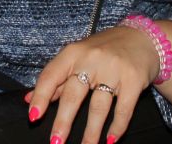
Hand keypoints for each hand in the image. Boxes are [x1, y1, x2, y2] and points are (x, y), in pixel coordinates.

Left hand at [26, 26, 157, 143]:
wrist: (142, 38)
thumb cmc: (103, 50)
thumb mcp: (77, 57)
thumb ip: (56, 79)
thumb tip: (29, 100)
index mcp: (72, 53)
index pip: (51, 75)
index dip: (41, 96)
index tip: (33, 116)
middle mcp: (91, 59)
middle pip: (73, 94)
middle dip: (63, 121)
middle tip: (56, 142)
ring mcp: (113, 69)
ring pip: (98, 106)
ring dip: (91, 132)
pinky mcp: (134, 80)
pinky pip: (123, 110)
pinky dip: (117, 128)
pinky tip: (110, 140)